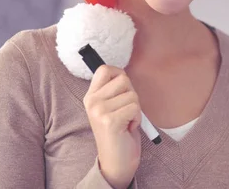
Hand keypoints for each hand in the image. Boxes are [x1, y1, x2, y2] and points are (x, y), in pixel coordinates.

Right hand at [83, 65, 141, 188]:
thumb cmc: (120, 130)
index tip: (123, 89)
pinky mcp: (110, 121)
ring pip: (132, 95)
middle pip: (123, 79)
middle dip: (131, 94)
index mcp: (91, 96)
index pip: (104, 69)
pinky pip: (135, 107)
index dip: (119, 74)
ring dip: (136, 108)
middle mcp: (92, 102)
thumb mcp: (111, 106)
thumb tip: (123, 72)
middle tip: (125, 110)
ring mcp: (99, 111)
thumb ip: (114, 90)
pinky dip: (137, 118)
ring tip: (127, 120)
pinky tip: (129, 127)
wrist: (117, 160)